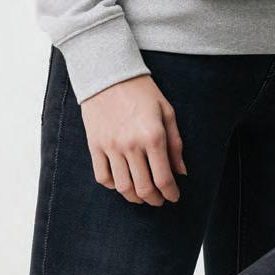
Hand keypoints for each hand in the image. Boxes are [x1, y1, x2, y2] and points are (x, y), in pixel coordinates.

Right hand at [80, 73, 186, 206]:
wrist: (108, 74)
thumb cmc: (142, 91)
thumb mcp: (167, 112)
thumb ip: (175, 144)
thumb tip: (180, 172)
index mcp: (153, 137)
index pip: (164, 178)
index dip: (171, 193)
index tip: (174, 197)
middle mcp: (131, 146)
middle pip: (143, 188)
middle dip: (155, 200)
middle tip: (160, 201)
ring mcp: (110, 147)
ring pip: (122, 187)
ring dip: (135, 198)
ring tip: (142, 197)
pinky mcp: (94, 146)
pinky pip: (102, 177)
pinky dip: (113, 186)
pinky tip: (122, 183)